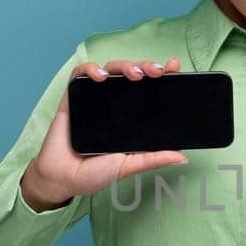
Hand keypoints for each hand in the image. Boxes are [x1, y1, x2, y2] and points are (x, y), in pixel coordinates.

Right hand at [22, 56, 187, 210]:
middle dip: (147, 66)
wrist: (63, 179)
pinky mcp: (73, 97)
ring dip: (124, 65)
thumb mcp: (129, 165)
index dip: (162, 74)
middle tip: (157, 72)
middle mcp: (114, 103)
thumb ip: (153, 159)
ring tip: (134, 74)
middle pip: (132, 73)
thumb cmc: (94, 173)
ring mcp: (94, 98)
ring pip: (111, 69)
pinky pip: (80, 74)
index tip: (174, 67)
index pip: (149, 88)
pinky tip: (100, 77)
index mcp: (131, 116)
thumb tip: (182, 156)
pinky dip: (90, 69)